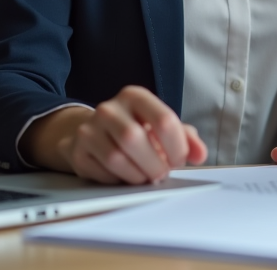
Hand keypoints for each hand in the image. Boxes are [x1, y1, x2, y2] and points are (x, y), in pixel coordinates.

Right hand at [22, 85, 207, 183]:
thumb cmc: (136, 128)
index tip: (179, 160)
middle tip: (162, 174)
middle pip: (135, 139)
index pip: (163, 119)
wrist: (95, 133)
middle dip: (155, 163)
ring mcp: (89, 129)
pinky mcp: (77, 151)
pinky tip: (125, 176)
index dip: (176, 146)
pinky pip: (101, 172)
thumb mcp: (161, 127)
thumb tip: (200, 154)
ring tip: (146, 176)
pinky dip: (118, 180)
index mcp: (135, 96)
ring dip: (137, 175)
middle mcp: (110, 108)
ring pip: (116, 159)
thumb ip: (185, 138)